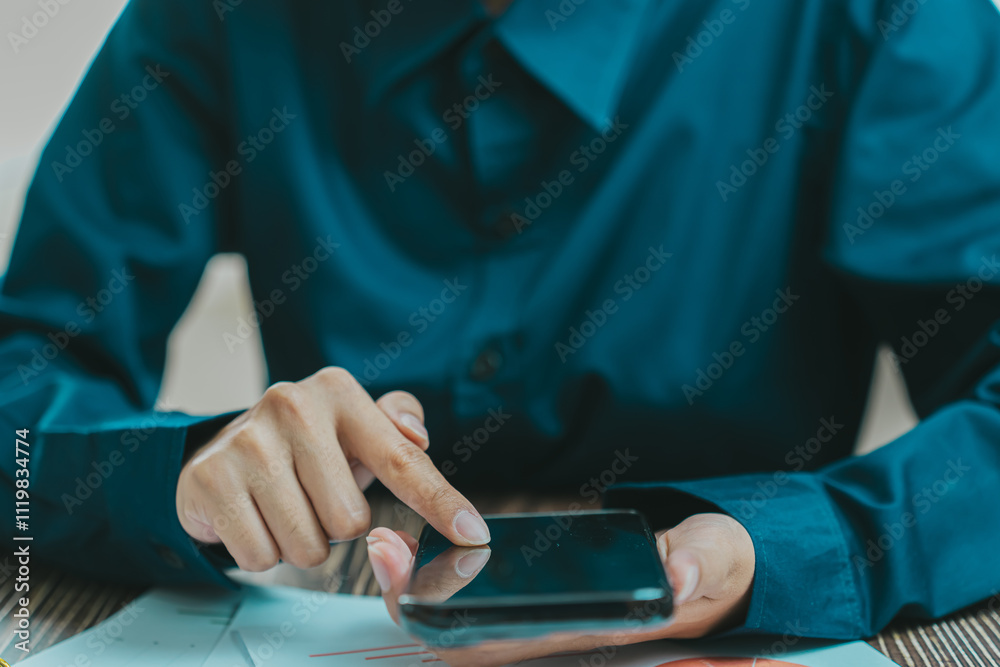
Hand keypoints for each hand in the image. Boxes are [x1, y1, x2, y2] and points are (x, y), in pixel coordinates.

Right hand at [175, 367, 490, 570]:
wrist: (218, 454)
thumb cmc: (306, 447)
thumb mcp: (355, 428)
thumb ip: (398, 428)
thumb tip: (418, 436)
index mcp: (338, 391)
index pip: (402, 459)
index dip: (441, 502)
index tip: (475, 535)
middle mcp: (293, 404)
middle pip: (351, 521)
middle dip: (337, 526)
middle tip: (314, 498)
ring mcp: (248, 440)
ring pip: (308, 545)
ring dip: (301, 543)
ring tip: (283, 507)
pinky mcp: (211, 478)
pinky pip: (261, 557)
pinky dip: (262, 552)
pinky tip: (253, 517)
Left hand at [367, 513, 753, 665]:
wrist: (714, 569)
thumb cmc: (712, 566)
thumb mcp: (718, 557)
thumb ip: (704, 564)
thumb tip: (682, 576)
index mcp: (593, 631)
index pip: (510, 641)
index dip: (456, 620)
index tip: (416, 582)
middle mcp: (559, 635)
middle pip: (469, 639)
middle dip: (415, 602)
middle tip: (382, 552)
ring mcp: (546, 618)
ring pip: (464, 623)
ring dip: (419, 589)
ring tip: (386, 544)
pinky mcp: (541, 596)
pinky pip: (479, 599)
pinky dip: (442, 577)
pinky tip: (418, 543)